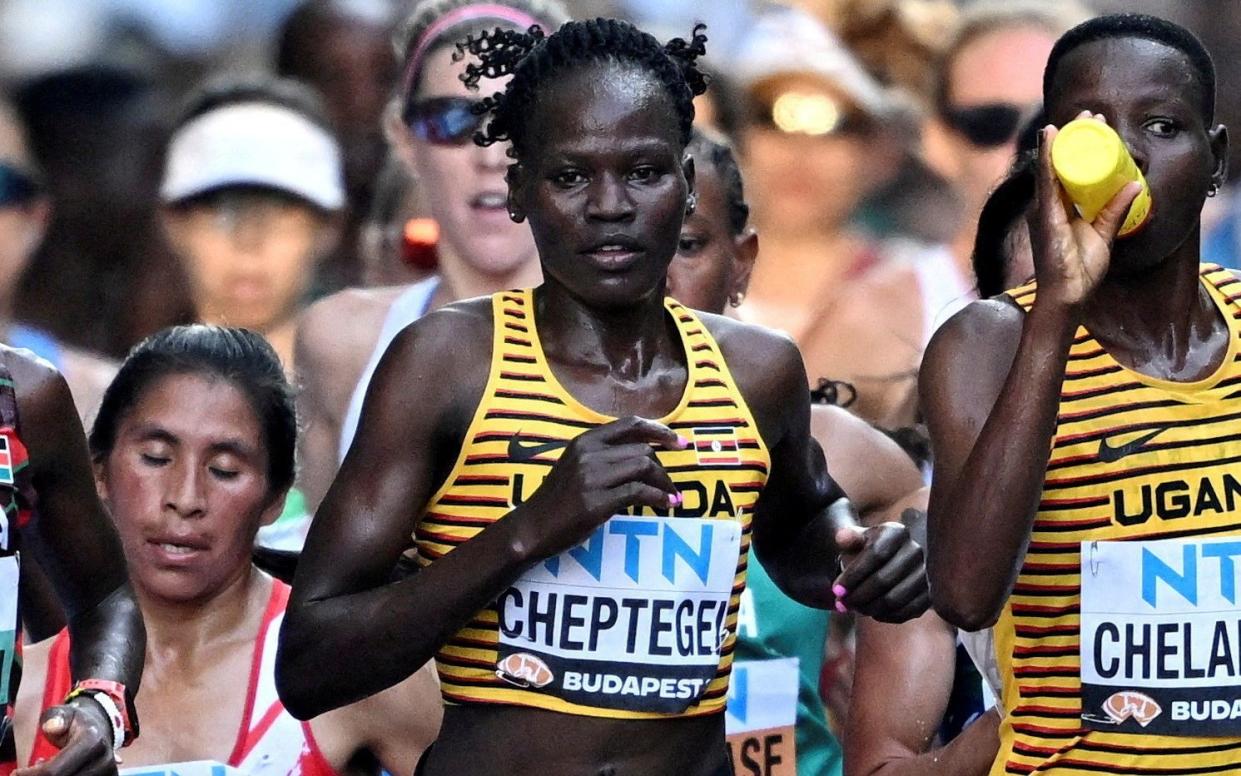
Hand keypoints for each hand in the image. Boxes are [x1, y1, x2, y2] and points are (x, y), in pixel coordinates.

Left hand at [17, 700, 117, 775]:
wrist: (100, 727)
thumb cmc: (78, 722)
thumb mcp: (64, 713)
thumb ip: (56, 717)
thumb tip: (52, 726)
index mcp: (92, 741)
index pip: (55, 771)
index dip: (33, 774)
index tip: (19, 772)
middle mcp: (103, 759)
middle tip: (36, 766)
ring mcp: (107, 771)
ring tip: (49, 766)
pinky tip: (61, 771)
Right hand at [512, 416, 686, 560]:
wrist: (532, 528)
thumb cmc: (557, 500)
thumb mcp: (576, 466)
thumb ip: (603, 456)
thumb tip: (644, 456)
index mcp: (585, 440)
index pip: (631, 424)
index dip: (660, 430)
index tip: (679, 442)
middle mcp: (589, 453)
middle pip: (643, 449)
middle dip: (663, 468)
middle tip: (672, 486)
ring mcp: (592, 476)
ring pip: (644, 466)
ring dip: (664, 483)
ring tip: (672, 497)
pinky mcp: (596, 501)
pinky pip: (639, 491)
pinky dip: (658, 497)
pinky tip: (665, 504)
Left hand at [832, 522, 928, 622]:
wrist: (889, 561)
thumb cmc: (867, 550)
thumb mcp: (857, 540)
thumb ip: (848, 538)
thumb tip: (841, 537)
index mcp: (896, 532)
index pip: (875, 554)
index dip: (853, 575)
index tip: (836, 590)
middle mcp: (915, 551)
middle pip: (884, 580)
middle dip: (858, 596)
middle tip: (842, 604)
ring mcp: (926, 574)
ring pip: (895, 599)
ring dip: (869, 608)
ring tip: (855, 609)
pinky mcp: (929, 595)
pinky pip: (906, 612)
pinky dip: (886, 616)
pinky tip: (872, 613)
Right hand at [1030, 112, 1141, 308]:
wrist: (1067, 295)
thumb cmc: (1081, 271)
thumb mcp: (1104, 234)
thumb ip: (1116, 210)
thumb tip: (1137, 184)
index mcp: (1059, 209)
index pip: (1069, 171)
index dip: (1080, 147)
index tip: (1096, 125)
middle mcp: (1047, 205)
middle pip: (1059, 163)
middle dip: (1073, 136)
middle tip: (1091, 114)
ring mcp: (1042, 209)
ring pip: (1052, 165)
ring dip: (1063, 139)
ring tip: (1078, 119)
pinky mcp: (1044, 215)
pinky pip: (1046, 181)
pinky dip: (1047, 158)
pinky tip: (1051, 139)